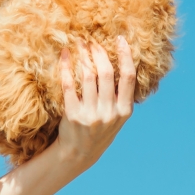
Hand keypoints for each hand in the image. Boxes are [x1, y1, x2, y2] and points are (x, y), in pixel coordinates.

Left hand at [53, 37, 133, 167]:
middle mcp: (109, 113)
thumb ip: (120, 97)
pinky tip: (66, 56)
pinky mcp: (72, 115)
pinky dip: (67, 67)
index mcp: (123, 111)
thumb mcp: (116, 118)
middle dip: (99, 52)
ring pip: (88, 76)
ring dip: (83, 56)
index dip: (126, 56)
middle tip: (92, 41)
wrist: (78, 154)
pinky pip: (69, 85)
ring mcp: (90, 114)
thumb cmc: (98, 132)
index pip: (128, 78)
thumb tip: (122, 64)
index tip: (121, 39)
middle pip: (106, 73)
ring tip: (79, 44)